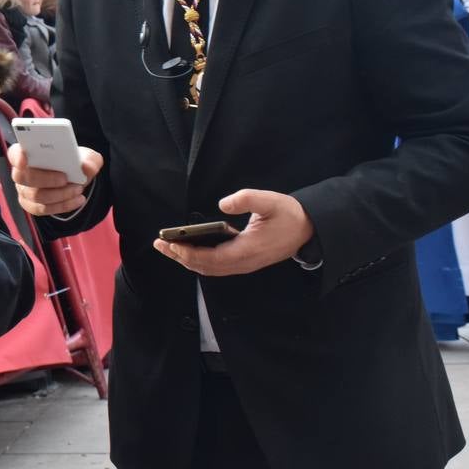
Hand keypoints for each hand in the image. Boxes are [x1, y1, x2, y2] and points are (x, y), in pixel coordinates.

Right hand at [7, 143, 103, 216]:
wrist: (74, 177)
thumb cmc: (73, 162)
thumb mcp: (86, 156)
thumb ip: (89, 159)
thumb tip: (85, 168)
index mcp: (27, 153)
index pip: (14, 153)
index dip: (17, 156)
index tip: (25, 158)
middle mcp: (21, 172)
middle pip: (22, 177)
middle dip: (45, 178)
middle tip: (65, 178)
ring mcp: (24, 190)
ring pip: (35, 195)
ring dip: (59, 194)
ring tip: (77, 189)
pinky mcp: (31, 205)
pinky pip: (43, 209)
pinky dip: (62, 206)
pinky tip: (77, 200)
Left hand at [152, 189, 313, 276]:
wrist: (309, 229)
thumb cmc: (289, 214)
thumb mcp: (270, 201)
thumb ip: (246, 199)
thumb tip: (223, 203)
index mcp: (248, 250)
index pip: (212, 258)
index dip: (189, 254)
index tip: (171, 245)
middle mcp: (244, 262)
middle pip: (206, 267)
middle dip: (180, 257)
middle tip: (159, 245)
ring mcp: (244, 264)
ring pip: (210, 269)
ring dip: (187, 260)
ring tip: (168, 247)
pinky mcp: (244, 261)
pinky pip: (217, 266)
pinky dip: (199, 260)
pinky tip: (188, 249)